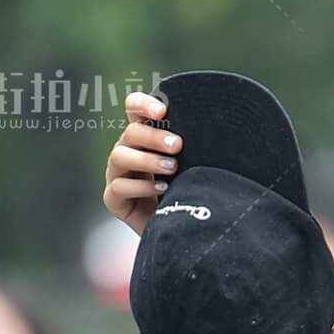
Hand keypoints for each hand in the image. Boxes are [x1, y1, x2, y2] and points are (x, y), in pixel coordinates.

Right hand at [103, 89, 182, 235]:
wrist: (176, 228)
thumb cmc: (185, 190)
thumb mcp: (191, 165)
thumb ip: (194, 147)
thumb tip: (219, 130)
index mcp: (143, 137)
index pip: (133, 108)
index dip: (143, 104)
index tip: (162, 111)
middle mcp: (126, 150)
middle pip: (130, 132)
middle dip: (154, 137)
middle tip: (178, 145)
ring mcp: (116, 174)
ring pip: (120, 156)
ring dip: (148, 160)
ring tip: (172, 168)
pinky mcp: (113, 198)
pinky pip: (120, 187)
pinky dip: (142, 187)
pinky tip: (163, 189)